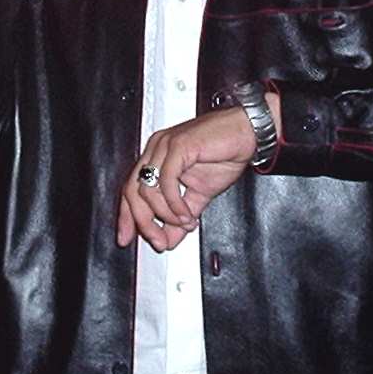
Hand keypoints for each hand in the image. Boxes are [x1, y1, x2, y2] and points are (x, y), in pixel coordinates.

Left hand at [116, 107, 257, 252]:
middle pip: (133, 192)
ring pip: (147, 189)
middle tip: (159, 241)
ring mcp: (164, 146)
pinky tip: (187, 214)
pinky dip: (175, 203)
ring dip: (165, 214)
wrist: (246, 133)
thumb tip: (170, 238)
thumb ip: (182, 215)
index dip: (126, 217)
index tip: (126, 238)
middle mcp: (156, 150)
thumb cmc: (225, 153)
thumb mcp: (200, 194)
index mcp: (156, 158)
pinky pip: (167, 181)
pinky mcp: (178, 145)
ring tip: (184, 223)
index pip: (131, 190)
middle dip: (143, 223)